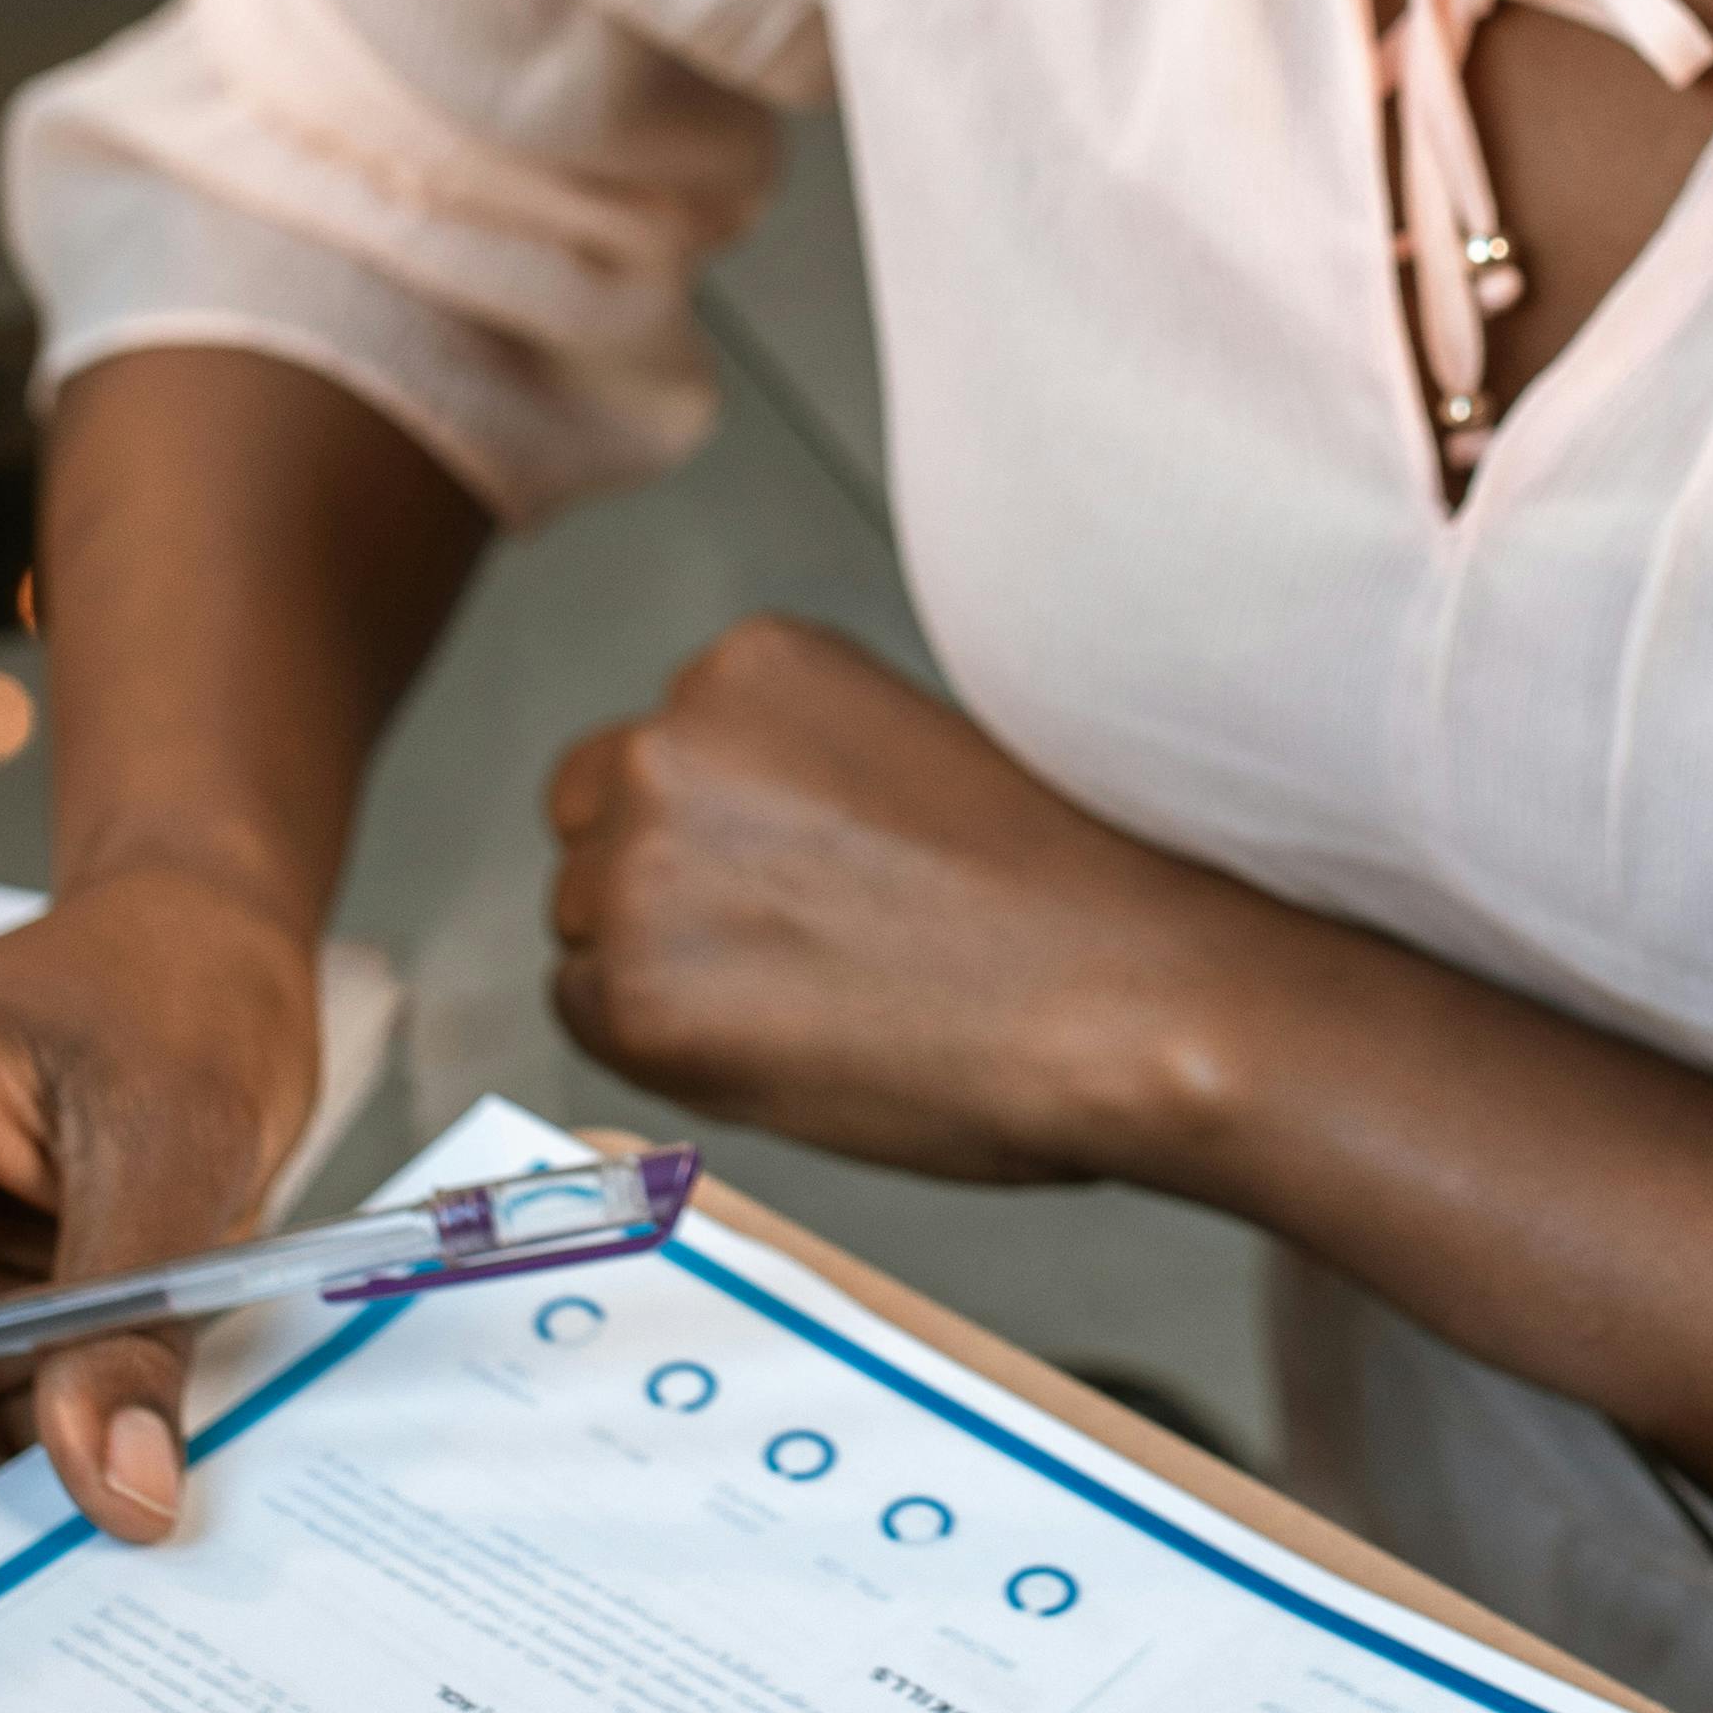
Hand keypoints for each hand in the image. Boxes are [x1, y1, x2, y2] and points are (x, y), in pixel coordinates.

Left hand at [544, 619, 1241, 1186]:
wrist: (1126, 996)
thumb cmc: (1059, 893)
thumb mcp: (902, 751)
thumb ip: (782, 771)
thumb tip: (725, 843)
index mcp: (743, 666)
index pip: (646, 751)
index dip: (708, 832)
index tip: (784, 880)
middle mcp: (667, 746)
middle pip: (590, 829)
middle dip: (663, 889)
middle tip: (788, 949)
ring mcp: (638, 869)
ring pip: (586, 928)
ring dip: (664, 969)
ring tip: (812, 998)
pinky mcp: (634, 992)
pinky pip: (591, 1019)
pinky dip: (663, 1046)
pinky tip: (783, 1045)